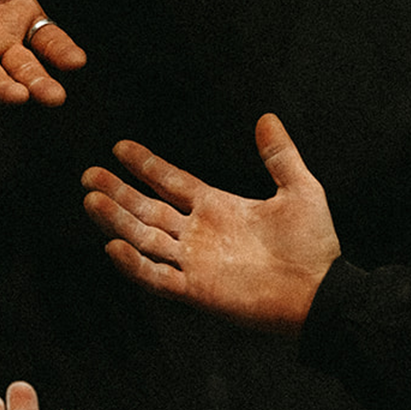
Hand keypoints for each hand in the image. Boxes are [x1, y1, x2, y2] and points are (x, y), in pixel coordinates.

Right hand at [81, 114, 338, 333]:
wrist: (321, 291)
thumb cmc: (313, 245)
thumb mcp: (300, 189)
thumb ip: (279, 155)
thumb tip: (268, 117)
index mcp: (218, 207)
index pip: (171, 182)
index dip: (146, 165)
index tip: (119, 148)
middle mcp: (199, 233)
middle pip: (148, 209)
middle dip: (118, 192)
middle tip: (89, 174)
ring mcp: (195, 262)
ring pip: (145, 238)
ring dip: (117, 220)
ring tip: (91, 199)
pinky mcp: (197, 289)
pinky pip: (157, 277)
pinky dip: (134, 264)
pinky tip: (114, 245)